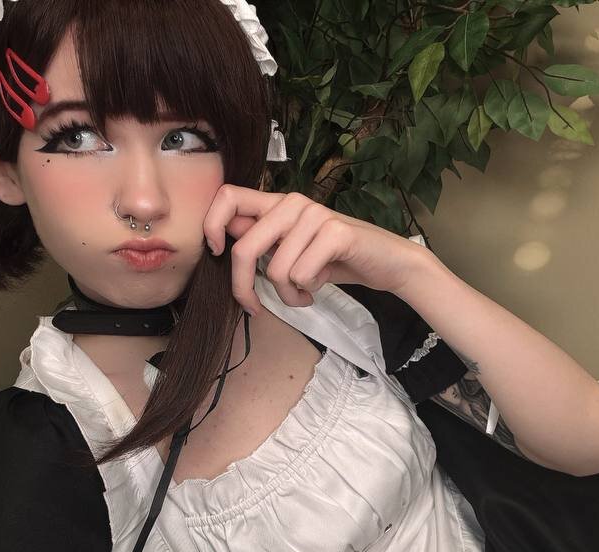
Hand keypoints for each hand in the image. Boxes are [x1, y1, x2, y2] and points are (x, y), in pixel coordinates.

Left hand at [202, 186, 428, 315]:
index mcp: (278, 204)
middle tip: (254, 307)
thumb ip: (261, 241)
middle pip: (244, 248)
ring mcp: (315, 215)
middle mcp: (293, 203)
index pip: (227, 196)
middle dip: (243, 288)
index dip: (211, 225)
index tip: (218, 253)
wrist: (388, 263)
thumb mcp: (292, 250)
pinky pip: (301, 275)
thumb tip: (222, 241)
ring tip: (304, 292)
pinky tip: (319, 287)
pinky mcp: (335, 232)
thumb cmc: (335, 260)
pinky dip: (306, 292)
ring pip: (275, 271)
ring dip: (287, 295)